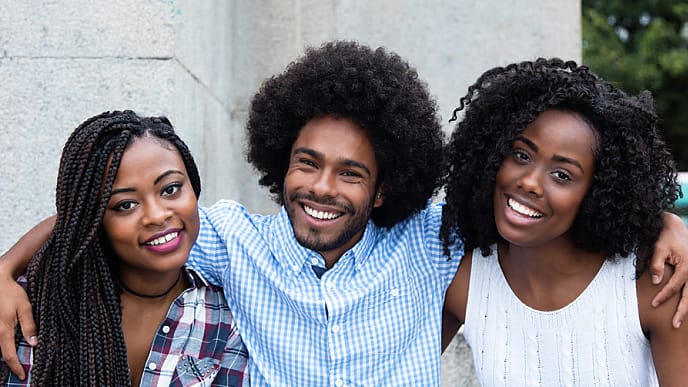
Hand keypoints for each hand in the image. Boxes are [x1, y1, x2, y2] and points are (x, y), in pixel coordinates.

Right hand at [0, 272, 35, 380]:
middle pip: (2, 354)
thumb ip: (29, 326)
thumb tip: (34, 344)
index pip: (9, 355)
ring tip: (18, 363)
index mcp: (4, 330)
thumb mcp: (25, 308)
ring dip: (8, 356)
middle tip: (21, 372)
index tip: (23, 375)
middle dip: (11, 364)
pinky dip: (5, 346)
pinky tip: (12, 347)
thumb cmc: (12, 293)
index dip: (16, 367)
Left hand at [650, 212, 687, 327]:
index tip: (653, 305)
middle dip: (682, 312)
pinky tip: (684, 310)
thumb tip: (655, 282)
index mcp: (686, 267)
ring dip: (687, 309)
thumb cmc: (666, 238)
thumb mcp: (658, 248)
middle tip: (674, 325)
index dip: (663, 297)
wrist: (676, 228)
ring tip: (680, 323)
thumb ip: (656, 265)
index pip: (674, 287)